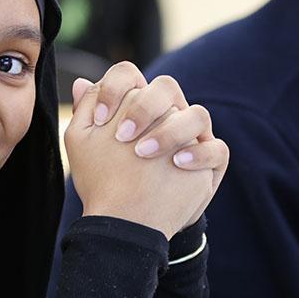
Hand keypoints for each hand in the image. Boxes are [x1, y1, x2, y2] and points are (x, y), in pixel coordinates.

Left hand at [64, 62, 228, 238]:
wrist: (129, 222)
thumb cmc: (107, 179)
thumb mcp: (86, 148)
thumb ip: (85, 114)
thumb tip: (80, 83)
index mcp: (136, 106)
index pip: (129, 75)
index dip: (114, 87)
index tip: (98, 118)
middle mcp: (167, 115)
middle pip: (166, 87)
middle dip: (143, 107)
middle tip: (122, 136)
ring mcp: (191, 137)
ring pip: (197, 115)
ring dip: (170, 131)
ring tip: (143, 153)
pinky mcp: (210, 162)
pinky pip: (218, 149)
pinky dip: (200, 153)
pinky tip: (177, 163)